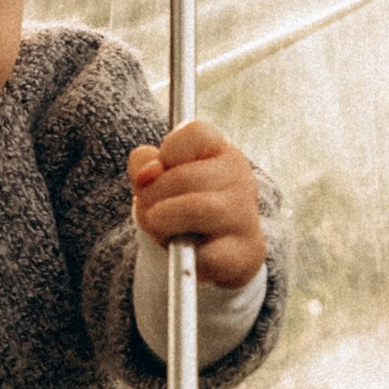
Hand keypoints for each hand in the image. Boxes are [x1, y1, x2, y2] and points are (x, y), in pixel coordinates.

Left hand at [126, 118, 263, 288]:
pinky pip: (204, 251)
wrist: (215, 256)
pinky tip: (183, 252)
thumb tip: (148, 172)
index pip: (194, 132)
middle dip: (151, 197)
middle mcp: (241, 179)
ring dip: (161, 222)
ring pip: (194, 209)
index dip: (166, 154)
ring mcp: (244, 215)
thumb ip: (144, 163)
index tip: (162, 172)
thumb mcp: (159, 178)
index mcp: (223, 153)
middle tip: (149, 212)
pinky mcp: (243, 252)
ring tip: (160, 229)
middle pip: (183, 177)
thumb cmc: (183, 207)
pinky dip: (182, 255)